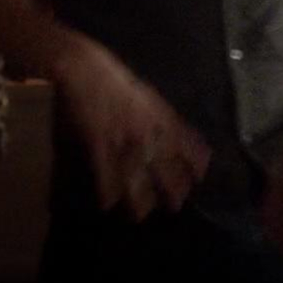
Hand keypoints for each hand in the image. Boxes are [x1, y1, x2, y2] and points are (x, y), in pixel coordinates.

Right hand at [51, 31, 210, 220]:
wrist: (81, 67)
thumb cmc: (112, 77)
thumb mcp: (146, 94)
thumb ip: (161, 115)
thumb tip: (176, 134)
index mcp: (160, 114)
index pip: (187, 143)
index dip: (197, 162)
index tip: (201, 177)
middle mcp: (147, 130)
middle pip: (168, 167)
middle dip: (174, 190)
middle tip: (175, 206)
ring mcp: (123, 139)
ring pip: (139, 179)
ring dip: (141, 200)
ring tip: (140, 215)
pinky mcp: (99, 144)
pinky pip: (106, 176)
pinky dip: (107, 193)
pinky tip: (107, 204)